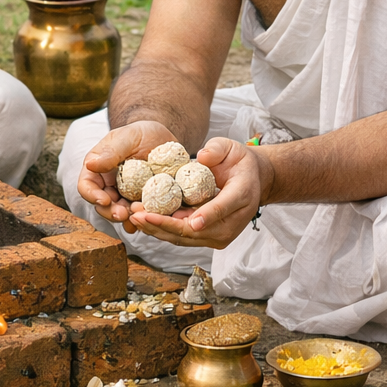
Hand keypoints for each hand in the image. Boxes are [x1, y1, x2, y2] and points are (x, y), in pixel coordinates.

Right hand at [78, 120, 179, 230]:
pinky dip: (144, 219)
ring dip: (128, 218)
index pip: (86, 186)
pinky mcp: (142, 202)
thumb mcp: (128, 137)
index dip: (92, 195)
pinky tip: (150, 220)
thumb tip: (90, 165)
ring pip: (121, 213)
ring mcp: (126, 196)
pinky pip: (141, 215)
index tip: (104, 200)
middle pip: (103, 206)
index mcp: (98, 169)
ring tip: (140, 216)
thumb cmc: (141, 133)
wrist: (163, 140)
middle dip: (111, 212)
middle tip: (123, 214)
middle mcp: (109, 186)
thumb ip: (111, 151)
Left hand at [130, 137, 268, 248]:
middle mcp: (233, 222)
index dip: (207, 216)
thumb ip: (217, 149)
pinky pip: (184, 237)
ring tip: (134, 218)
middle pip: (197, 231)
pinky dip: (162, 230)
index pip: (223, 208)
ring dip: (158, 230)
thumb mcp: (232, 148)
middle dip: (166, 225)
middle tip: (139, 215)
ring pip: (187, 238)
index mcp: (242, 196)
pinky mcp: (209, 238)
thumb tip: (201, 156)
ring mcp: (221, 234)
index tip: (191, 221)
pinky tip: (144, 221)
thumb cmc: (239, 163)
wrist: (251, 181)